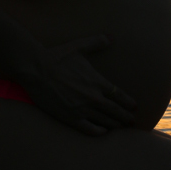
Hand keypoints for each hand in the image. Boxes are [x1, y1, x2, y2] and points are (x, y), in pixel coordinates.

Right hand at [21, 34, 137, 135]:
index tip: (134, 106)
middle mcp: (93, 97)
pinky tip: (103, 132)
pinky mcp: (70, 117)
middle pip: (115, 110)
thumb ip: (96, 42)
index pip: (119, 95)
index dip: (128, 102)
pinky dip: (98, 132)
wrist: (36, 70)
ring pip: (104, 121)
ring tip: (121, 127)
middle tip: (132, 121)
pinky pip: (89, 129)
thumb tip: (110, 37)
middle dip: (125, 116)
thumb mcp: (78, 46)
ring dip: (115, 125)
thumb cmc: (57, 57)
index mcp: (97, 82)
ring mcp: (82, 109)